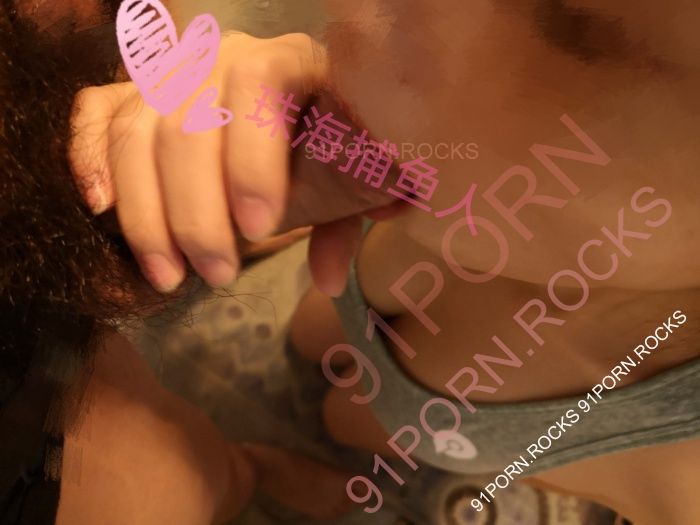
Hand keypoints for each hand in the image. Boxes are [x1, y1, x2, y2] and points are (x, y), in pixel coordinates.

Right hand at [69, 32, 398, 295]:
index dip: (251, 158)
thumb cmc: (332, 144)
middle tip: (216, 273)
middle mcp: (223, 57)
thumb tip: (329, 281)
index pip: (257, 84)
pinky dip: (89, 157)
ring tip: (169, 275)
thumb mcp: (350, 179)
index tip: (259, 229)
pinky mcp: (137, 93)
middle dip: (196, 214)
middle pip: (185, 126)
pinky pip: (96, 111)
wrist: (304, 107)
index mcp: (290, 61)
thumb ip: (344, 221)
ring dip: (146, 214)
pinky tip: (102, 208)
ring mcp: (174, 73)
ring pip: (136, 132)